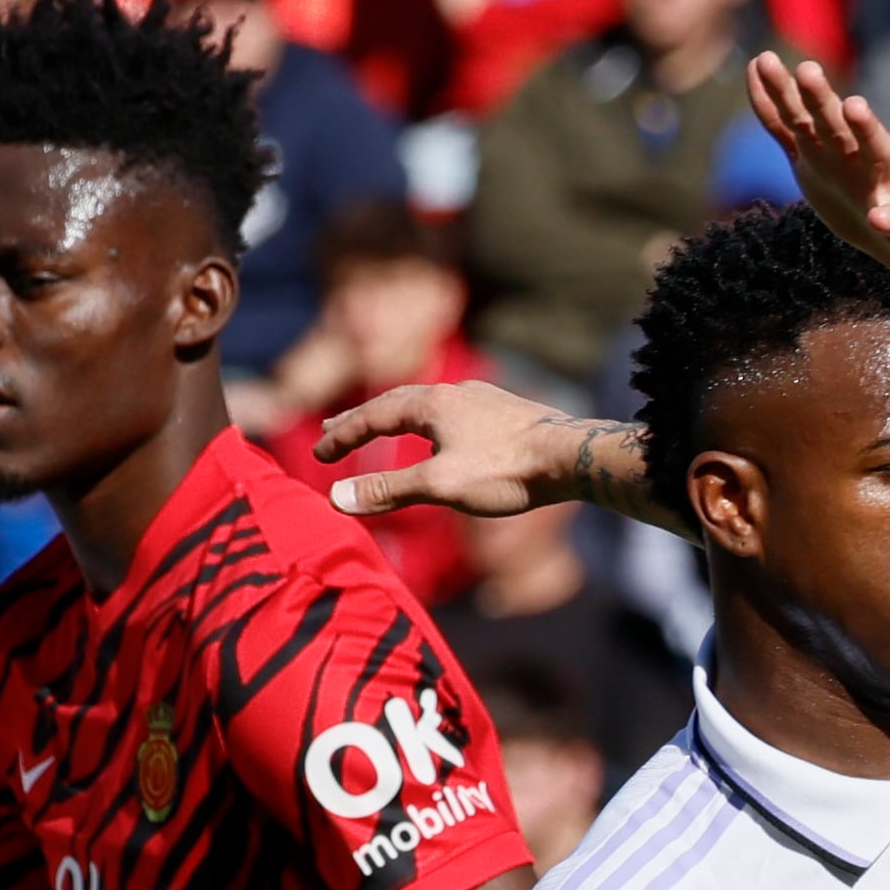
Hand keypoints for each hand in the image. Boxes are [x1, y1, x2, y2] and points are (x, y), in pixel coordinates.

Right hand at [315, 379, 618, 518]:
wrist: (572, 458)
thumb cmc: (507, 471)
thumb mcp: (439, 486)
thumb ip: (387, 491)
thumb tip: (336, 496)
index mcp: (431, 403)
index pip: (372, 416)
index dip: (342, 436)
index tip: (318, 456)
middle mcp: (453, 392)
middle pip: (395, 402)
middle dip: (362, 418)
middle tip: (333, 429)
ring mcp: (481, 399)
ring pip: (426, 405)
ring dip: (397, 418)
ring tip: (383, 429)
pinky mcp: (505, 412)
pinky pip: (452, 412)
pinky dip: (429, 422)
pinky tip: (441, 434)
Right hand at [746, 52, 889, 285]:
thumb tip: (883, 218)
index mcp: (887, 174)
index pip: (876, 146)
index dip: (866, 128)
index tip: (854, 106)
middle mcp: (857, 156)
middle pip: (837, 125)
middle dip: (821, 100)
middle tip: (807, 70)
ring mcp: (831, 154)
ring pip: (805, 119)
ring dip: (787, 92)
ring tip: (763, 60)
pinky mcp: (810, 161)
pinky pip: (785, 130)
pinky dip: (770, 104)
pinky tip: (754, 70)